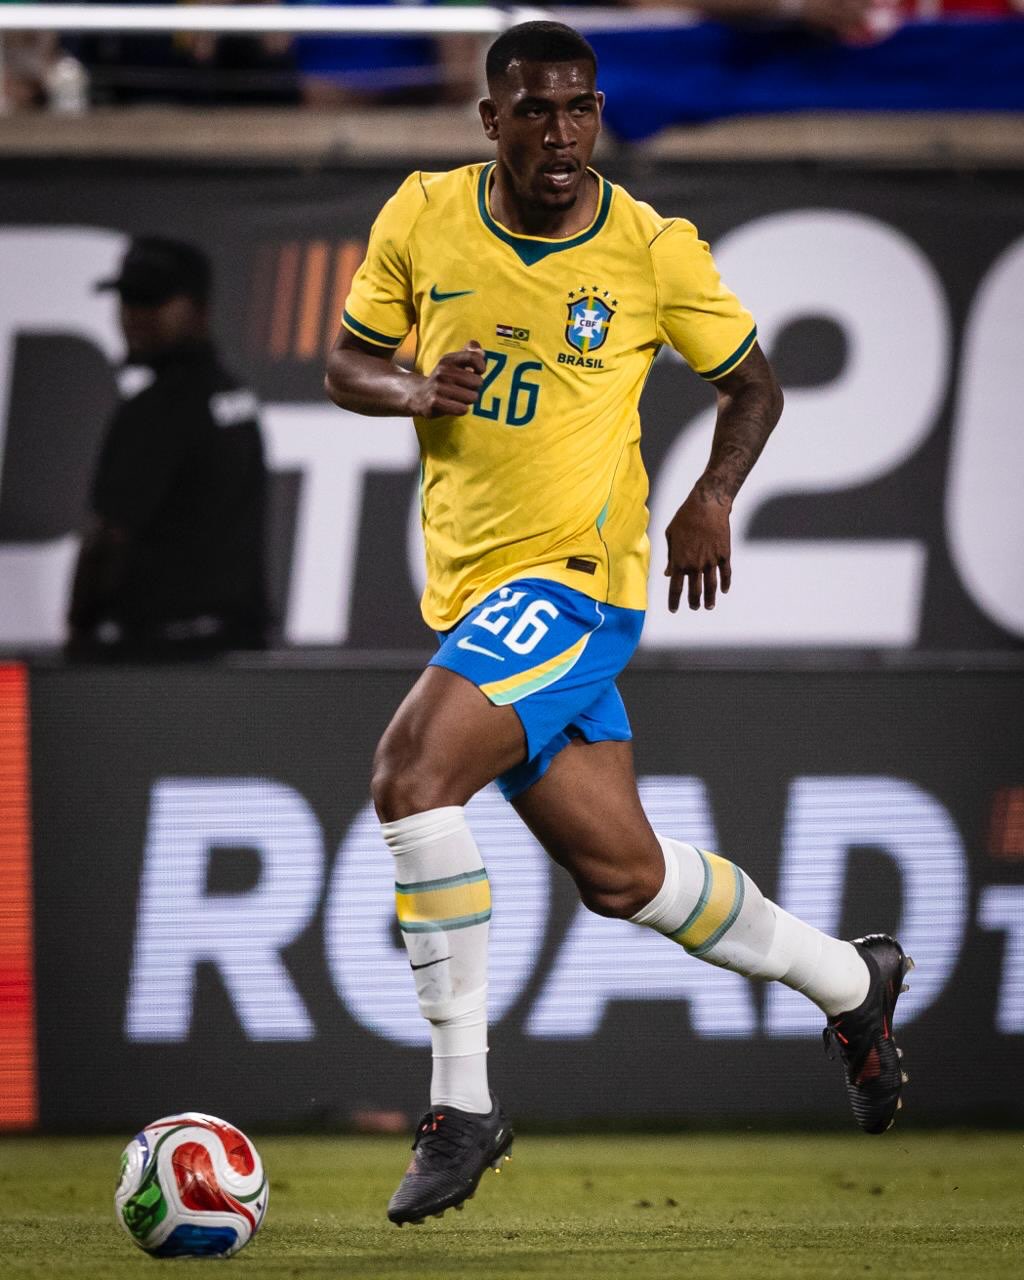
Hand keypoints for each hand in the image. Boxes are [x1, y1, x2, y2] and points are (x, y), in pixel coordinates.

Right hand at [411, 341, 484, 417]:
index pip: (473, 357)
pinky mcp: (434, 402)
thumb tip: (482, 353)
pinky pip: (462, 409)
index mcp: (448, 360)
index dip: (481, 366)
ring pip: (472, 397)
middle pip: (478, 382)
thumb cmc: (443, 380)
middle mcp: (442, 371)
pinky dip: (462, 409)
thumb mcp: (453, 362)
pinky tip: (454, 406)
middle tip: (464, 389)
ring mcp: (438, 387)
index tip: (478, 372)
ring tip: (458, 398)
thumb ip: (470, 353)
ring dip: (468, 400)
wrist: (418, 395)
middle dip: (475, 388)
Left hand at [664, 489, 731, 612]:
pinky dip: (725, 584)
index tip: (674, 609)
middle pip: (694, 591)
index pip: (675, 588)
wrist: (707, 505)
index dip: (674, 601)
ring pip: (711, 587)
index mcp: (679, 561)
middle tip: (693, 607)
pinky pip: (725, 574)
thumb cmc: (684, 518)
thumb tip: (668, 573)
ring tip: (708, 606)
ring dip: (710, 599)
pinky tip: (723, 591)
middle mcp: (695, 565)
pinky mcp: (724, 555)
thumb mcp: (671, 536)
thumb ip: (670, 557)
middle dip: (693, 602)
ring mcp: (711, 561)